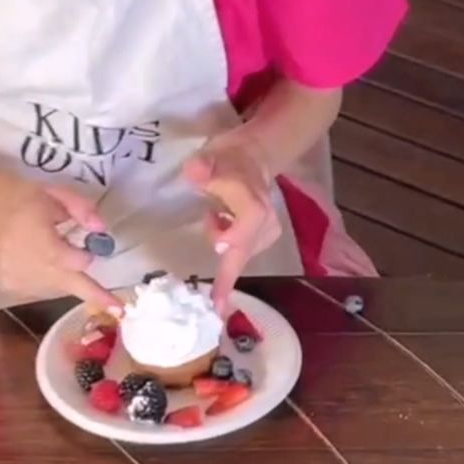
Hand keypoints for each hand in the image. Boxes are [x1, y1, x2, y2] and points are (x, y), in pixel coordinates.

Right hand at [0, 179, 121, 314]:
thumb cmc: (25, 199)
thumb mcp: (56, 194)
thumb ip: (82, 209)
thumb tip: (102, 229)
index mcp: (41, 241)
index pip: (75, 262)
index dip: (85, 255)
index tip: (89, 247)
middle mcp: (29, 266)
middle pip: (69, 284)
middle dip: (93, 293)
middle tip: (118, 308)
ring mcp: (18, 280)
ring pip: (57, 289)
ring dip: (67, 278)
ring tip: (51, 254)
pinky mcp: (11, 287)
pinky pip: (42, 291)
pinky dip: (49, 281)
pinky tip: (39, 263)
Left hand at [183, 130, 281, 312]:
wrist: (255, 156)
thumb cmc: (230, 157)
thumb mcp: (214, 155)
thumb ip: (203, 166)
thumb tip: (196, 173)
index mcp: (252, 197)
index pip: (250, 219)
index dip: (236, 235)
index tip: (219, 248)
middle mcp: (265, 218)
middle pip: (246, 250)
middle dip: (229, 277)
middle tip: (217, 309)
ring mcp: (267, 231)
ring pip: (242, 255)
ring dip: (223, 258)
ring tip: (212, 217)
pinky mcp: (263, 240)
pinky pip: (242, 257)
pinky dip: (228, 264)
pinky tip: (219, 238)